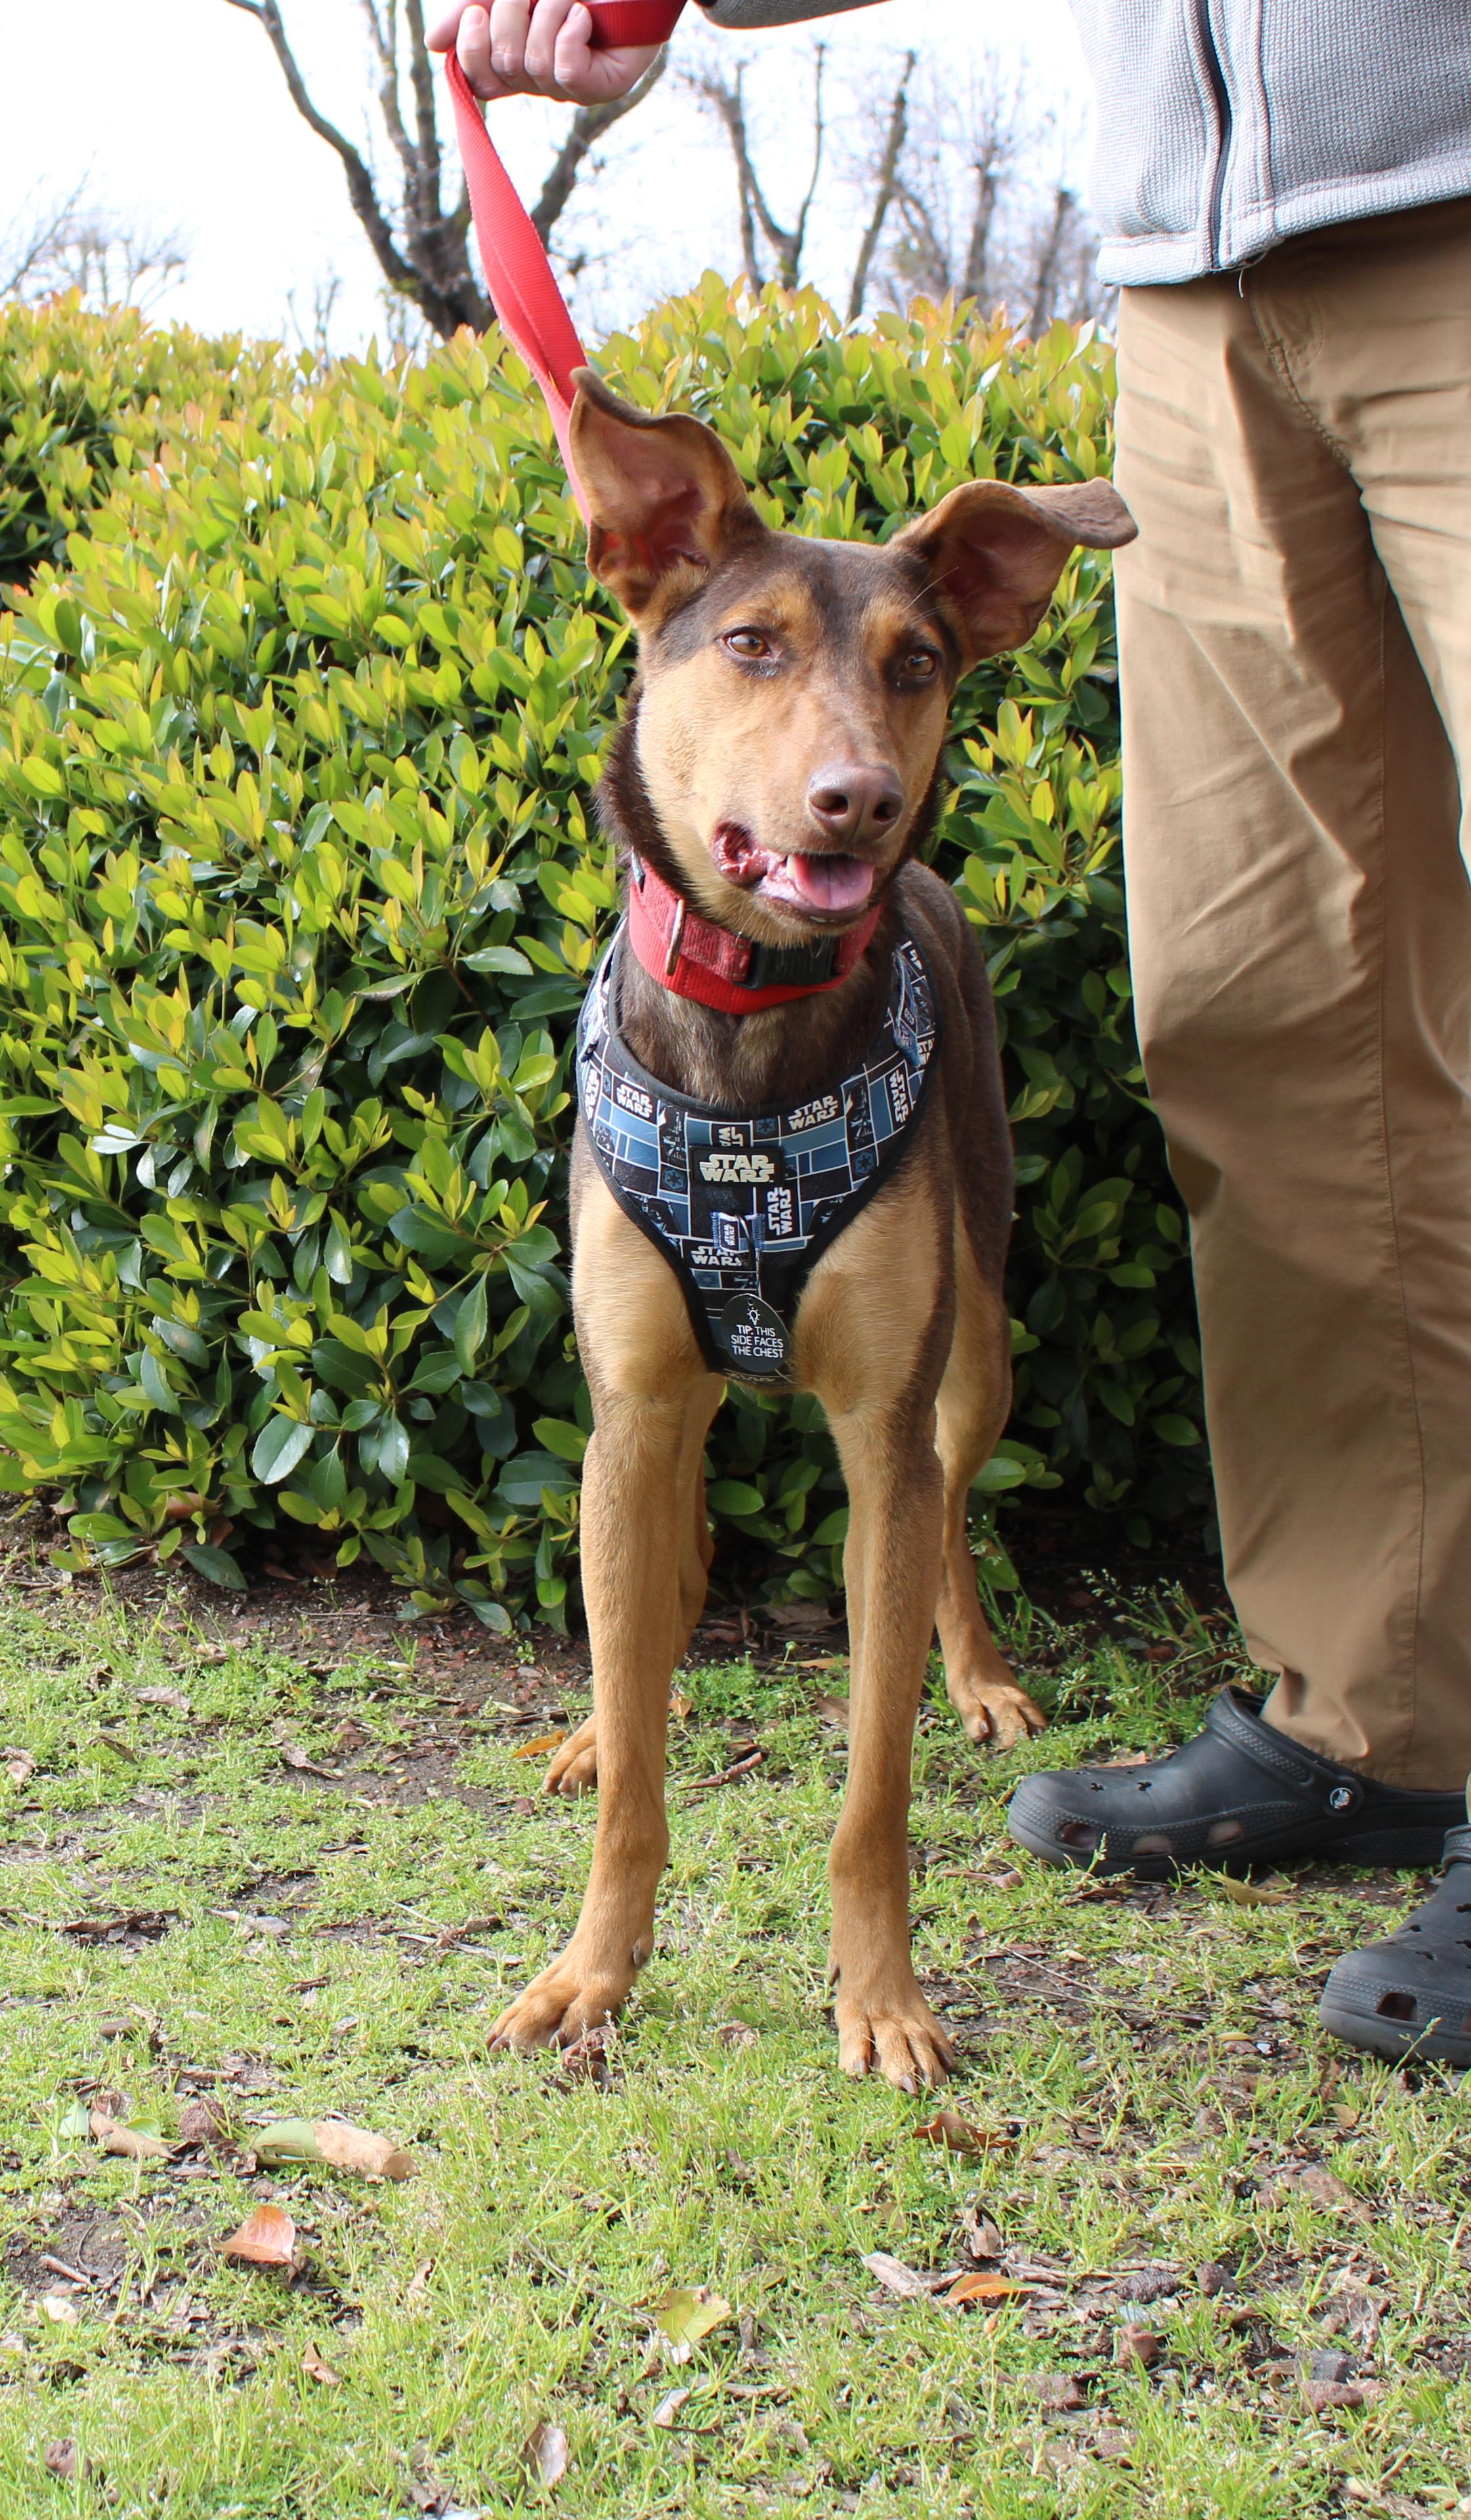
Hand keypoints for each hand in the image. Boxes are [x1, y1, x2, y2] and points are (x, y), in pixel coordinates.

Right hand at [427, 0, 659, 104]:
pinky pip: (563, 70)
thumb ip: (474, 10)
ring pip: (533, 65)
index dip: (471, 51)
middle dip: (509, 16)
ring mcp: (573, 87)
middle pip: (502, 67)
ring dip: (545, 13)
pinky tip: (582, 15)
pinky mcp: (603, 88)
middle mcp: (542, 79)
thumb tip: (434, 45)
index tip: (476, 11)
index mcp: (518, 59)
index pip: (478, 81)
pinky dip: (568, 30)